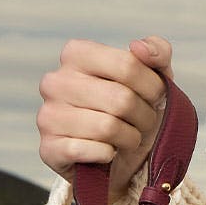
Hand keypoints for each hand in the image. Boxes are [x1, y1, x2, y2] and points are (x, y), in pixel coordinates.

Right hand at [37, 34, 173, 186]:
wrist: (119, 158)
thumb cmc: (134, 109)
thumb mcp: (154, 76)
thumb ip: (156, 51)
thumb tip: (138, 46)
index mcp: (76, 54)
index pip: (127, 65)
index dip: (152, 87)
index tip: (155, 97)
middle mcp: (55, 81)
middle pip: (121, 99)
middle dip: (144, 115)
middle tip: (143, 121)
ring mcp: (48, 115)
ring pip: (108, 127)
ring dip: (130, 137)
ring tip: (128, 137)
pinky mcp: (49, 149)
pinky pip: (94, 151)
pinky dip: (110, 154)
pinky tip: (107, 151)